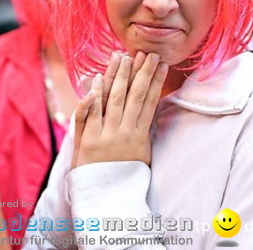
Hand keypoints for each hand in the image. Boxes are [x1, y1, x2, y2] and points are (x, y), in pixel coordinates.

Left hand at [71, 52, 167, 167]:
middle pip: (135, 96)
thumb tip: (149, 108)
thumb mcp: (140, 154)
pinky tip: (98, 77)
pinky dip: (95, 94)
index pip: (150, 102)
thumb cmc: (123, 176)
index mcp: (140, 136)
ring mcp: (108, 136)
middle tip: (148, 53)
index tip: (162, 64)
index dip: (156, 82)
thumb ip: (142, 130)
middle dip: (142, 72)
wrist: (105, 198)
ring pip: (115, 99)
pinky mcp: (90, 140)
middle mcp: (125, 133)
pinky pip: (93, 113)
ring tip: (125, 56)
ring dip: (120, 76)